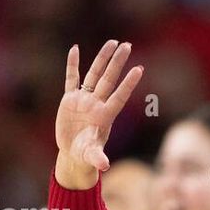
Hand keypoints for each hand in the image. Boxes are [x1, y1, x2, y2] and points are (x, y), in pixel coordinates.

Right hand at [55, 41, 143, 183]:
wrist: (74, 154)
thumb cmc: (86, 156)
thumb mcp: (91, 156)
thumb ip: (98, 158)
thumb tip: (105, 166)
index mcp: (105, 116)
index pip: (119, 96)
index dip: (129, 83)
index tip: (139, 69)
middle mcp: (97, 104)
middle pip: (109, 79)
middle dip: (117, 62)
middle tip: (128, 45)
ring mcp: (84, 100)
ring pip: (94, 74)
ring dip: (102, 59)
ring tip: (112, 43)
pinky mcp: (70, 99)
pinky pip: (72, 78)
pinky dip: (73, 64)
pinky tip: (75, 49)